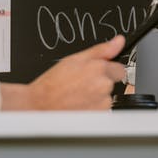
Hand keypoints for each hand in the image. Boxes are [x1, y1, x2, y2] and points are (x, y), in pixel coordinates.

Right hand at [2, 37, 125, 109]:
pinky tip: (78, 106)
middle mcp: (103, 85)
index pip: (119, 69)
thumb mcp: (74, 59)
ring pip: (107, 98)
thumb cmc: (52, 84)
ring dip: (97, 98)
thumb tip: (119, 41)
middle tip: (81, 86)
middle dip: (100, 84)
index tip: (94, 75)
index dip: (106, 71)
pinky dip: (93, 109)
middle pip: (112, 84)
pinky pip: (101, 111)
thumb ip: (101, 50)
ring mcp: (102, 102)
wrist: (38, 106)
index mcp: (99, 68)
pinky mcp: (98, 116)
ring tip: (77, 96)